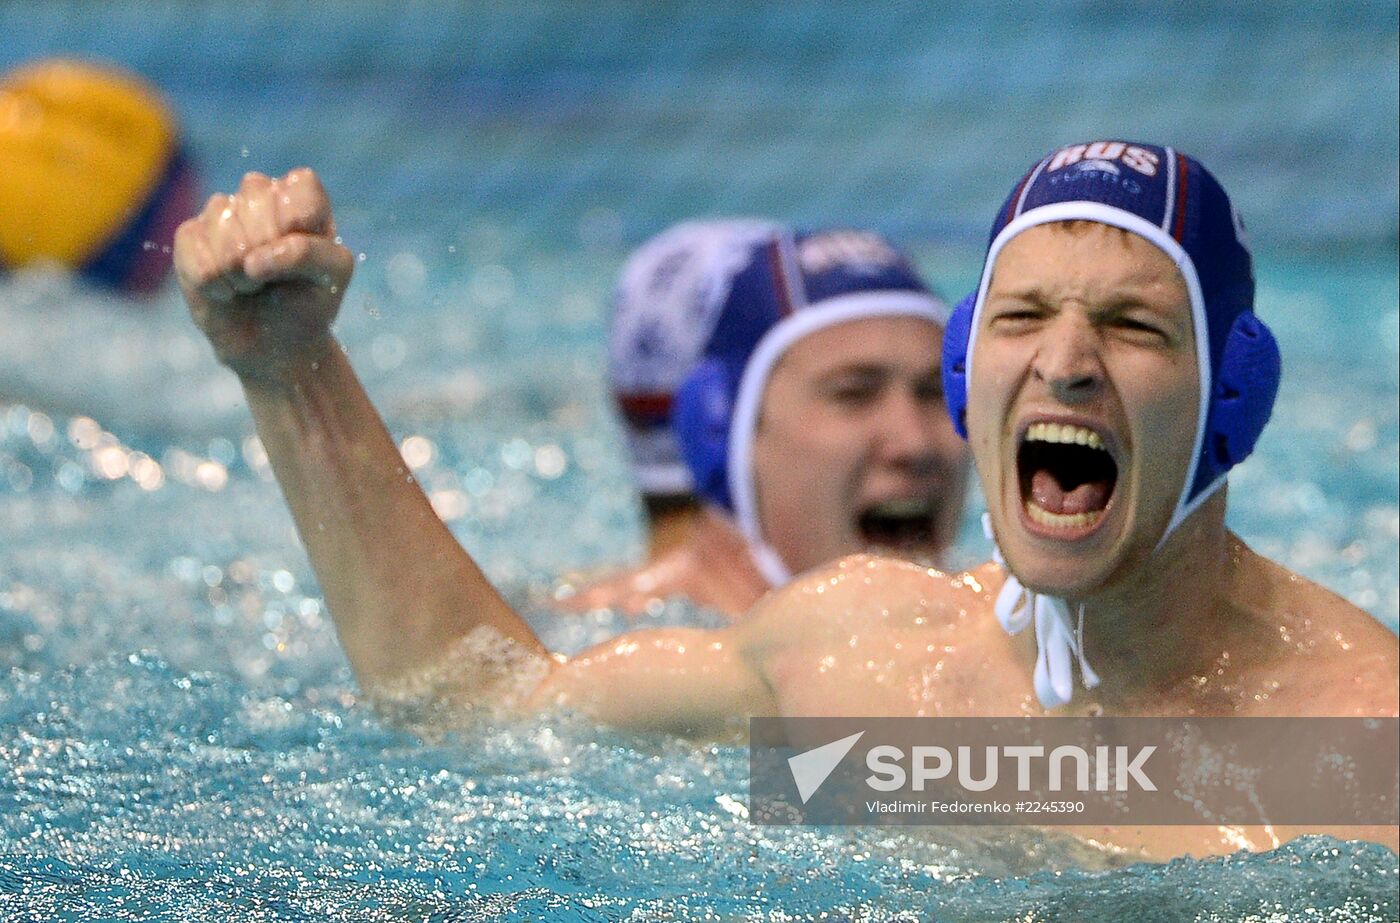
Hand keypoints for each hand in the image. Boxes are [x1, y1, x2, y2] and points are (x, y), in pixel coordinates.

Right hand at [174, 168, 354, 384]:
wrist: (275, 344)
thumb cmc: (308, 301)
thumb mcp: (332, 276)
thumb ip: (308, 253)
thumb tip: (251, 259)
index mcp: (301, 197)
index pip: (299, 183)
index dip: (299, 223)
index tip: (304, 254)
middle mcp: (259, 196)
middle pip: (257, 199)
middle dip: (270, 252)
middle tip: (275, 275)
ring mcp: (220, 212)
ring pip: (225, 229)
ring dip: (242, 273)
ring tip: (252, 284)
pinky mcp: (189, 236)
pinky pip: (196, 254)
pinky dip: (216, 284)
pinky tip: (226, 291)